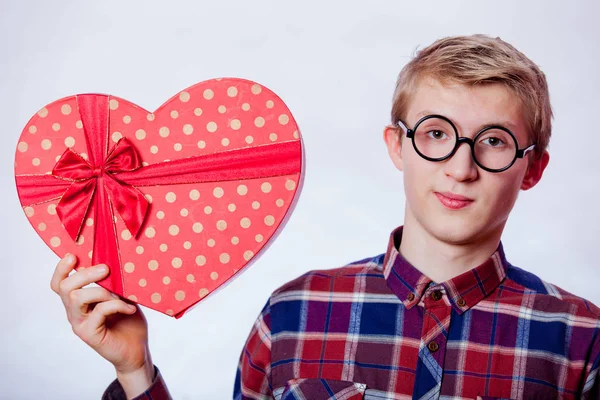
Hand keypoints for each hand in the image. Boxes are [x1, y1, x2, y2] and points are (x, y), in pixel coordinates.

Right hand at [51, 254, 153, 396]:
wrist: (136, 351)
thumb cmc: (129, 321)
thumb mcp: (122, 296)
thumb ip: (114, 283)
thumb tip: (116, 261)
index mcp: (79, 301)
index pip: (59, 284)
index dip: (61, 269)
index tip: (74, 256)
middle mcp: (75, 312)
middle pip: (65, 287)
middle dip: (85, 274)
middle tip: (106, 269)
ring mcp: (80, 324)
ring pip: (77, 298)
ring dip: (101, 290)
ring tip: (120, 295)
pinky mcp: (89, 334)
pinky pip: (98, 311)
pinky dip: (117, 305)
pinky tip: (130, 308)